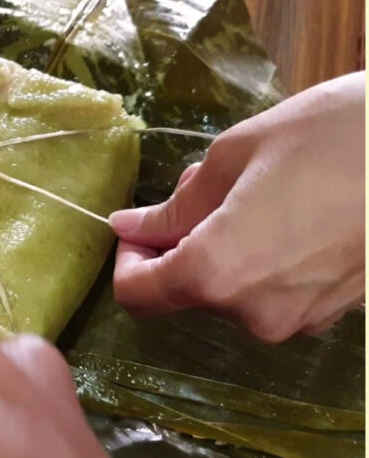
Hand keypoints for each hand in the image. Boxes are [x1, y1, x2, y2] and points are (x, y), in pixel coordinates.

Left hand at [110, 72, 364, 341]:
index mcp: (217, 274)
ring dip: (221, 247)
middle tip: (207, 186)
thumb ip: (173, 207)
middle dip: (180, 243)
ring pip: (228, 290)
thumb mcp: (234, 158)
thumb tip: (130, 227)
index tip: (139, 228)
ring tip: (256, 191)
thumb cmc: (330, 138)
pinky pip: (270, 292)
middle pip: (184, 291)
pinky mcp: (329, 313)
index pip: (137, 296)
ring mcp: (297, 319)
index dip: (127, 262)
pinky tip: (286, 214)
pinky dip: (259, 260)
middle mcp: (254, 312)